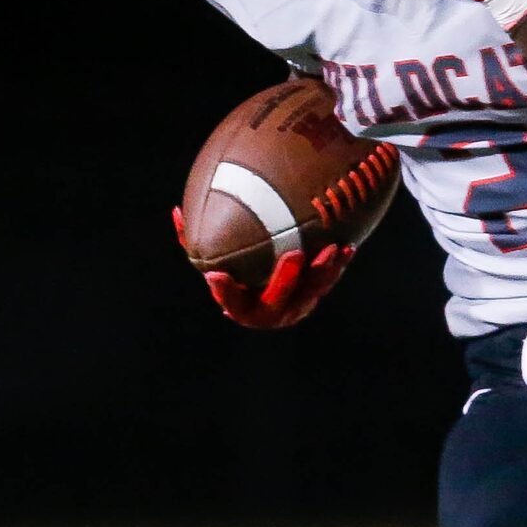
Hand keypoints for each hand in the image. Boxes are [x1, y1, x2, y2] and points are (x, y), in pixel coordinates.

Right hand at [176, 206, 353, 329]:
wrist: (267, 300)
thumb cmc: (235, 274)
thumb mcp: (216, 262)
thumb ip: (193, 242)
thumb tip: (177, 212)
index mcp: (243, 309)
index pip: (234, 303)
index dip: (226, 292)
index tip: (217, 274)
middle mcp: (270, 314)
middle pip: (278, 301)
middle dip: (286, 278)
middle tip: (293, 254)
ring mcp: (296, 308)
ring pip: (311, 292)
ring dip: (323, 271)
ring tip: (333, 249)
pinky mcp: (315, 297)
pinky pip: (327, 282)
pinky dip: (338, 266)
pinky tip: (348, 246)